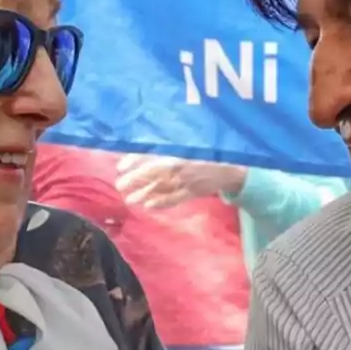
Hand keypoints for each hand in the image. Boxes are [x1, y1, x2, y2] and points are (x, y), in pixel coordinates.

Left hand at [114, 155, 247, 208]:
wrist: (230, 165)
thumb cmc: (205, 151)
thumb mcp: (185, 143)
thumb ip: (166, 145)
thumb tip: (140, 147)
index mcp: (176, 150)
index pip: (150, 155)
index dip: (133, 161)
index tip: (120, 166)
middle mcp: (179, 166)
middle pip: (151, 173)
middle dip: (133, 180)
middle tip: (120, 185)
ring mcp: (186, 181)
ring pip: (160, 189)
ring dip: (143, 194)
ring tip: (130, 199)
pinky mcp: (193, 193)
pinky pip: (174, 199)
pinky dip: (161, 203)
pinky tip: (148, 206)